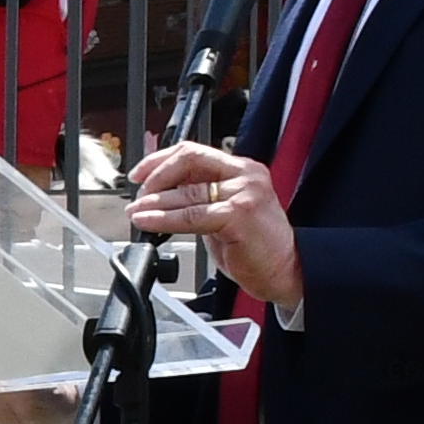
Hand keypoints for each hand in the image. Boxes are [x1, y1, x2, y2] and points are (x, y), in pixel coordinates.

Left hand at [129, 140, 302, 314]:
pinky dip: (164, 219)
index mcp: (241, 169)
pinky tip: (147, 222)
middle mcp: (245, 174)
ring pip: (186, 191)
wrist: (287, 271)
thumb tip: (161, 194)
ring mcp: (244, 192)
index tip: (139, 173)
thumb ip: (198, 198)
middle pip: (189, 159)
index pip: (193, 152)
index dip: (160, 160)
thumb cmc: (256, 247)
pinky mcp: (239, 215)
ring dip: (154, 202)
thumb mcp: (223, 213)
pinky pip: (191, 215)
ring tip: (136, 211)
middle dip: (155, 175)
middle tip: (138, 193)